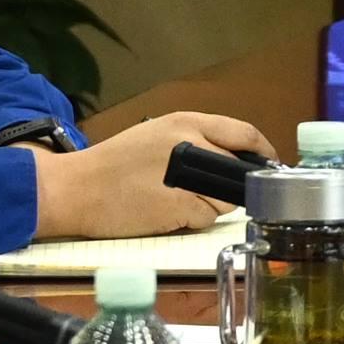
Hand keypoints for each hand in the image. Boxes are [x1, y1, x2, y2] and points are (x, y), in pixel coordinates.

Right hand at [33, 111, 277, 240]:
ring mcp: (187, 175)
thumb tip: (233, 162)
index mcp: (186, 122)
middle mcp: (192, 142)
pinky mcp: (180, 205)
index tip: (269, 166)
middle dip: (231, 186)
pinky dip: (191, 221)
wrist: (74, 189)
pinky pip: (205, 219)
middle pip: (239, 170)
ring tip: (173, 201)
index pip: (243, 132)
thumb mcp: (155, 138)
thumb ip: (194, 143)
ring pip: (225, 199)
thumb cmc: (112, 166)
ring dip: (208, 206)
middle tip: (208, 193)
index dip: (263, 152)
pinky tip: (165, 214)